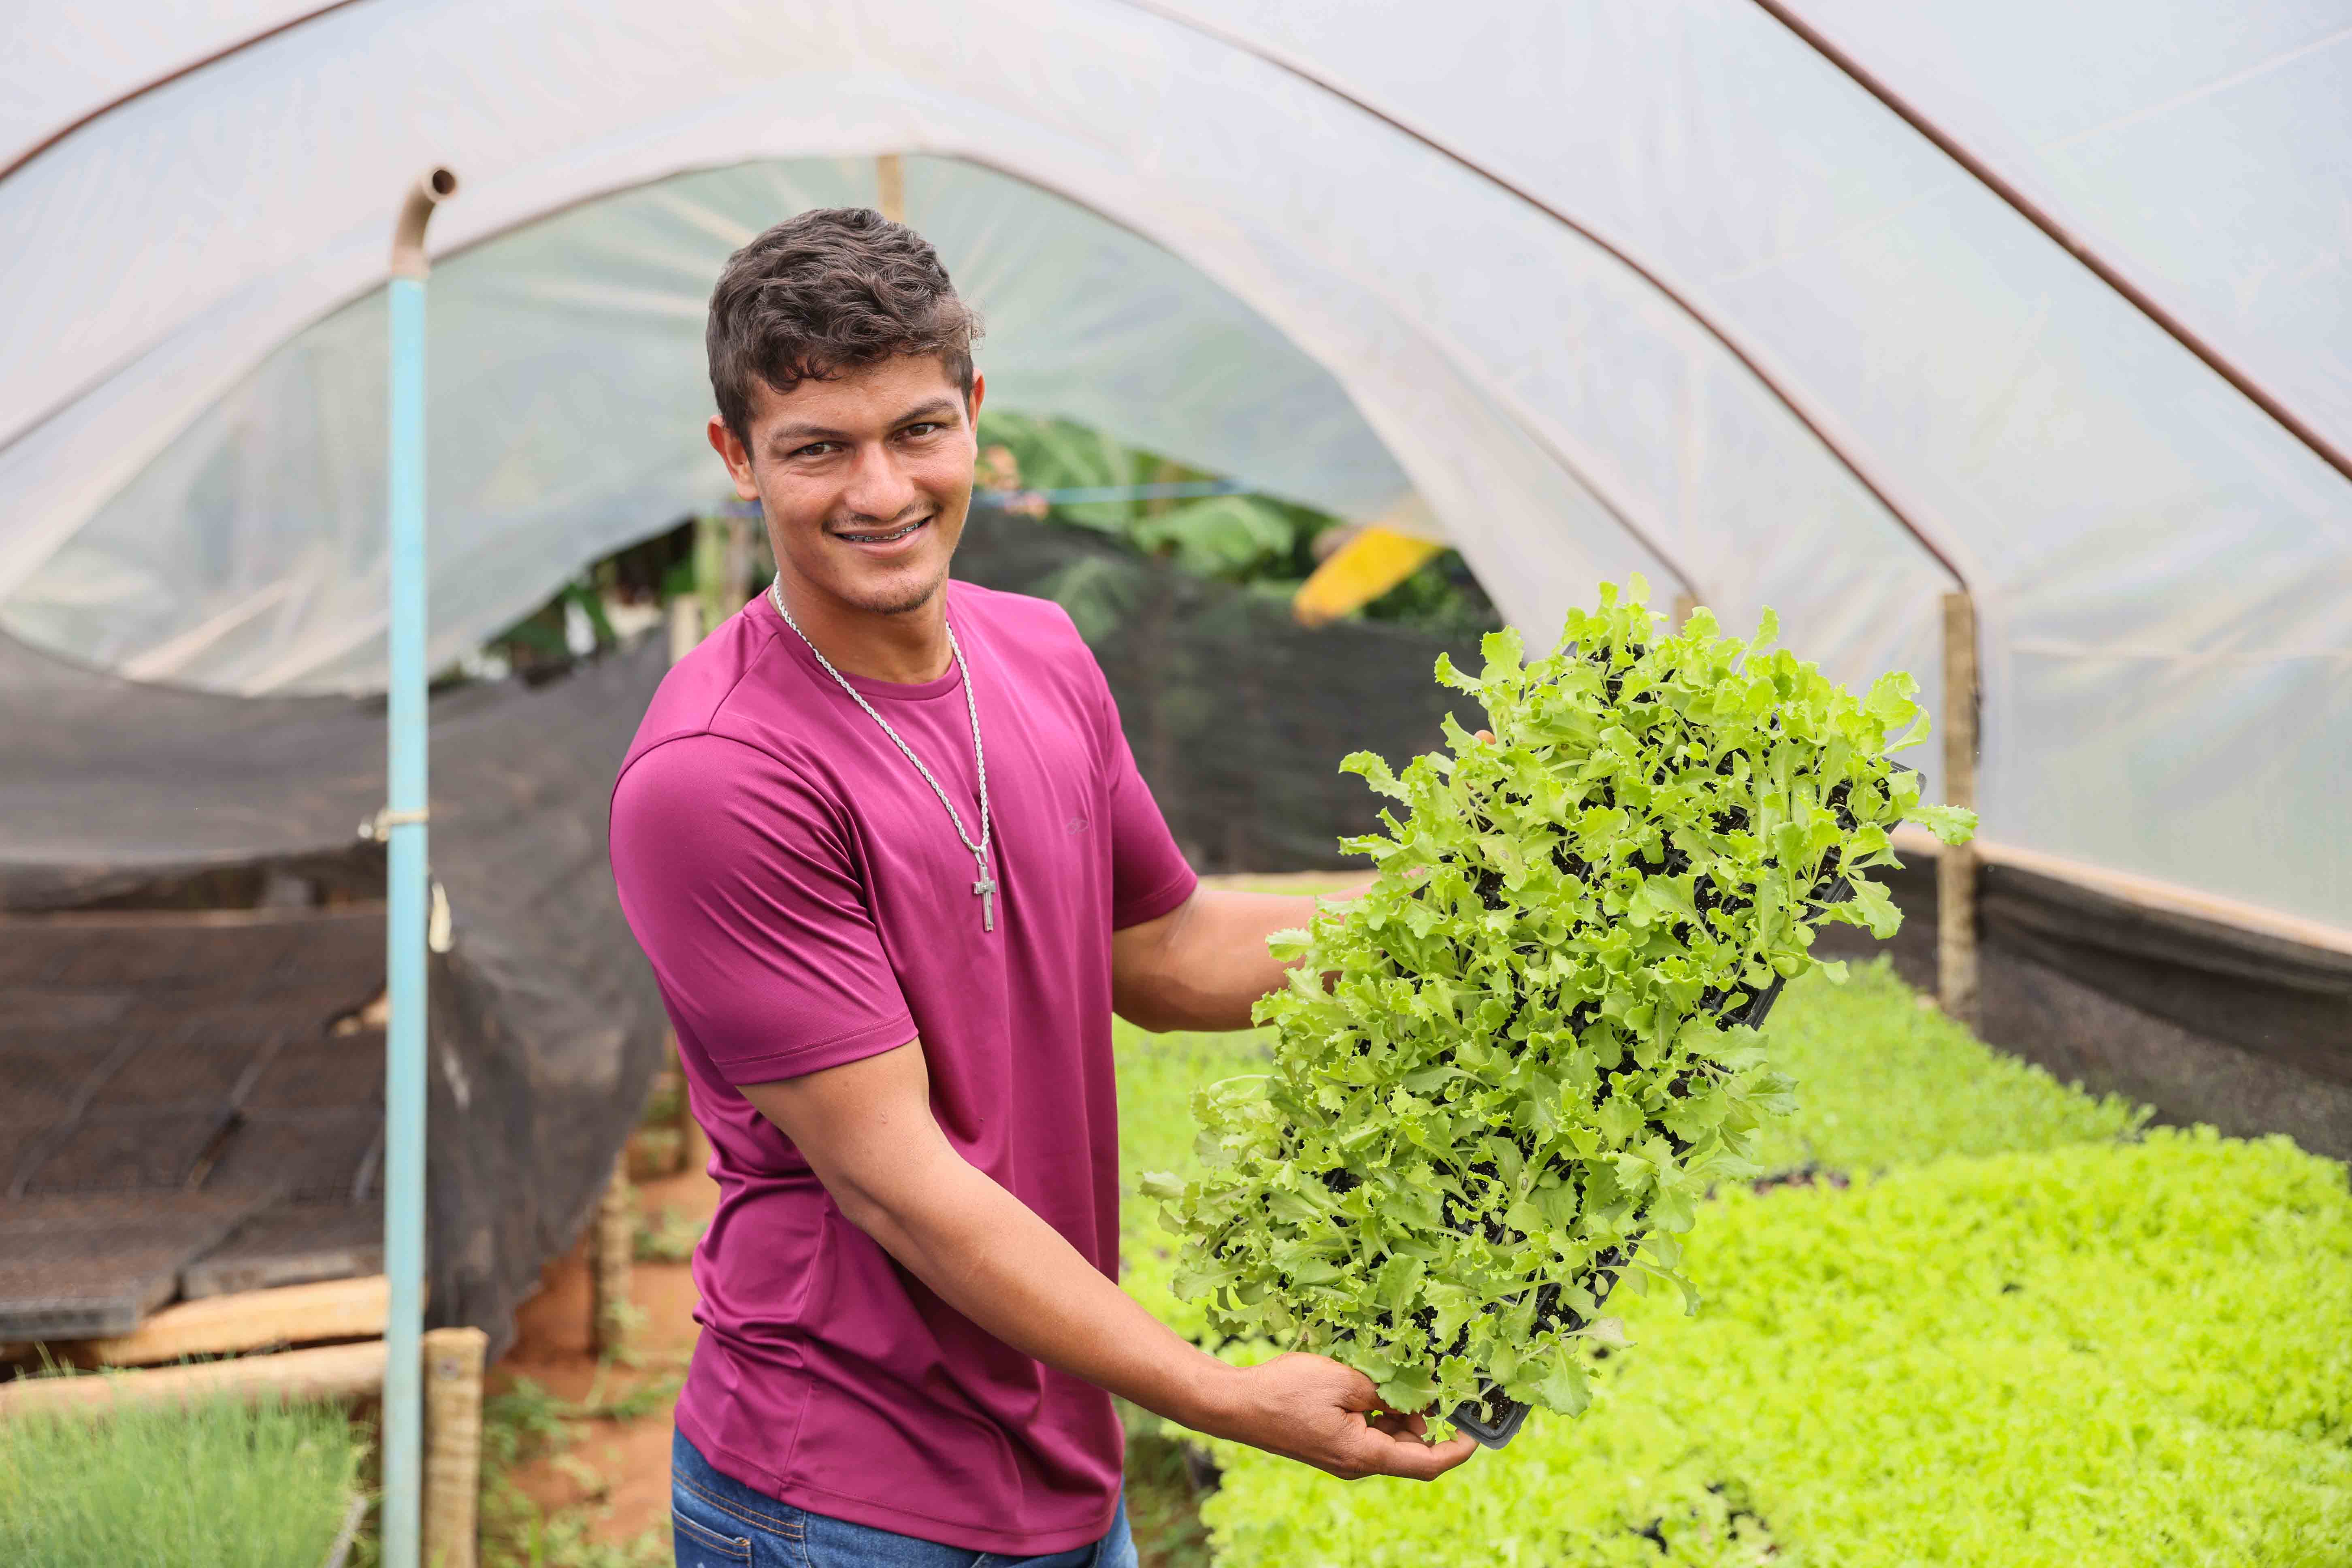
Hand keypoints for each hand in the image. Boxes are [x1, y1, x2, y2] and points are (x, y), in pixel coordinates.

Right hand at [1188, 1352, 1478, 1481]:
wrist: (1237, 1404)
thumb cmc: (1286, 1391)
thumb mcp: (1345, 1381)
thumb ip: (1386, 1393)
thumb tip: (1416, 1401)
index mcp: (1364, 1454)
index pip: (1426, 1463)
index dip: (1457, 1450)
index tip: (1477, 1433)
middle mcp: (1357, 1464)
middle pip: (1410, 1450)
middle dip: (1425, 1420)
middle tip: (1431, 1381)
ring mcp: (1343, 1456)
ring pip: (1389, 1440)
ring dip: (1401, 1413)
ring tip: (1397, 1377)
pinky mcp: (1331, 1444)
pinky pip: (1369, 1433)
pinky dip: (1380, 1412)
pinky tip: (1373, 1384)